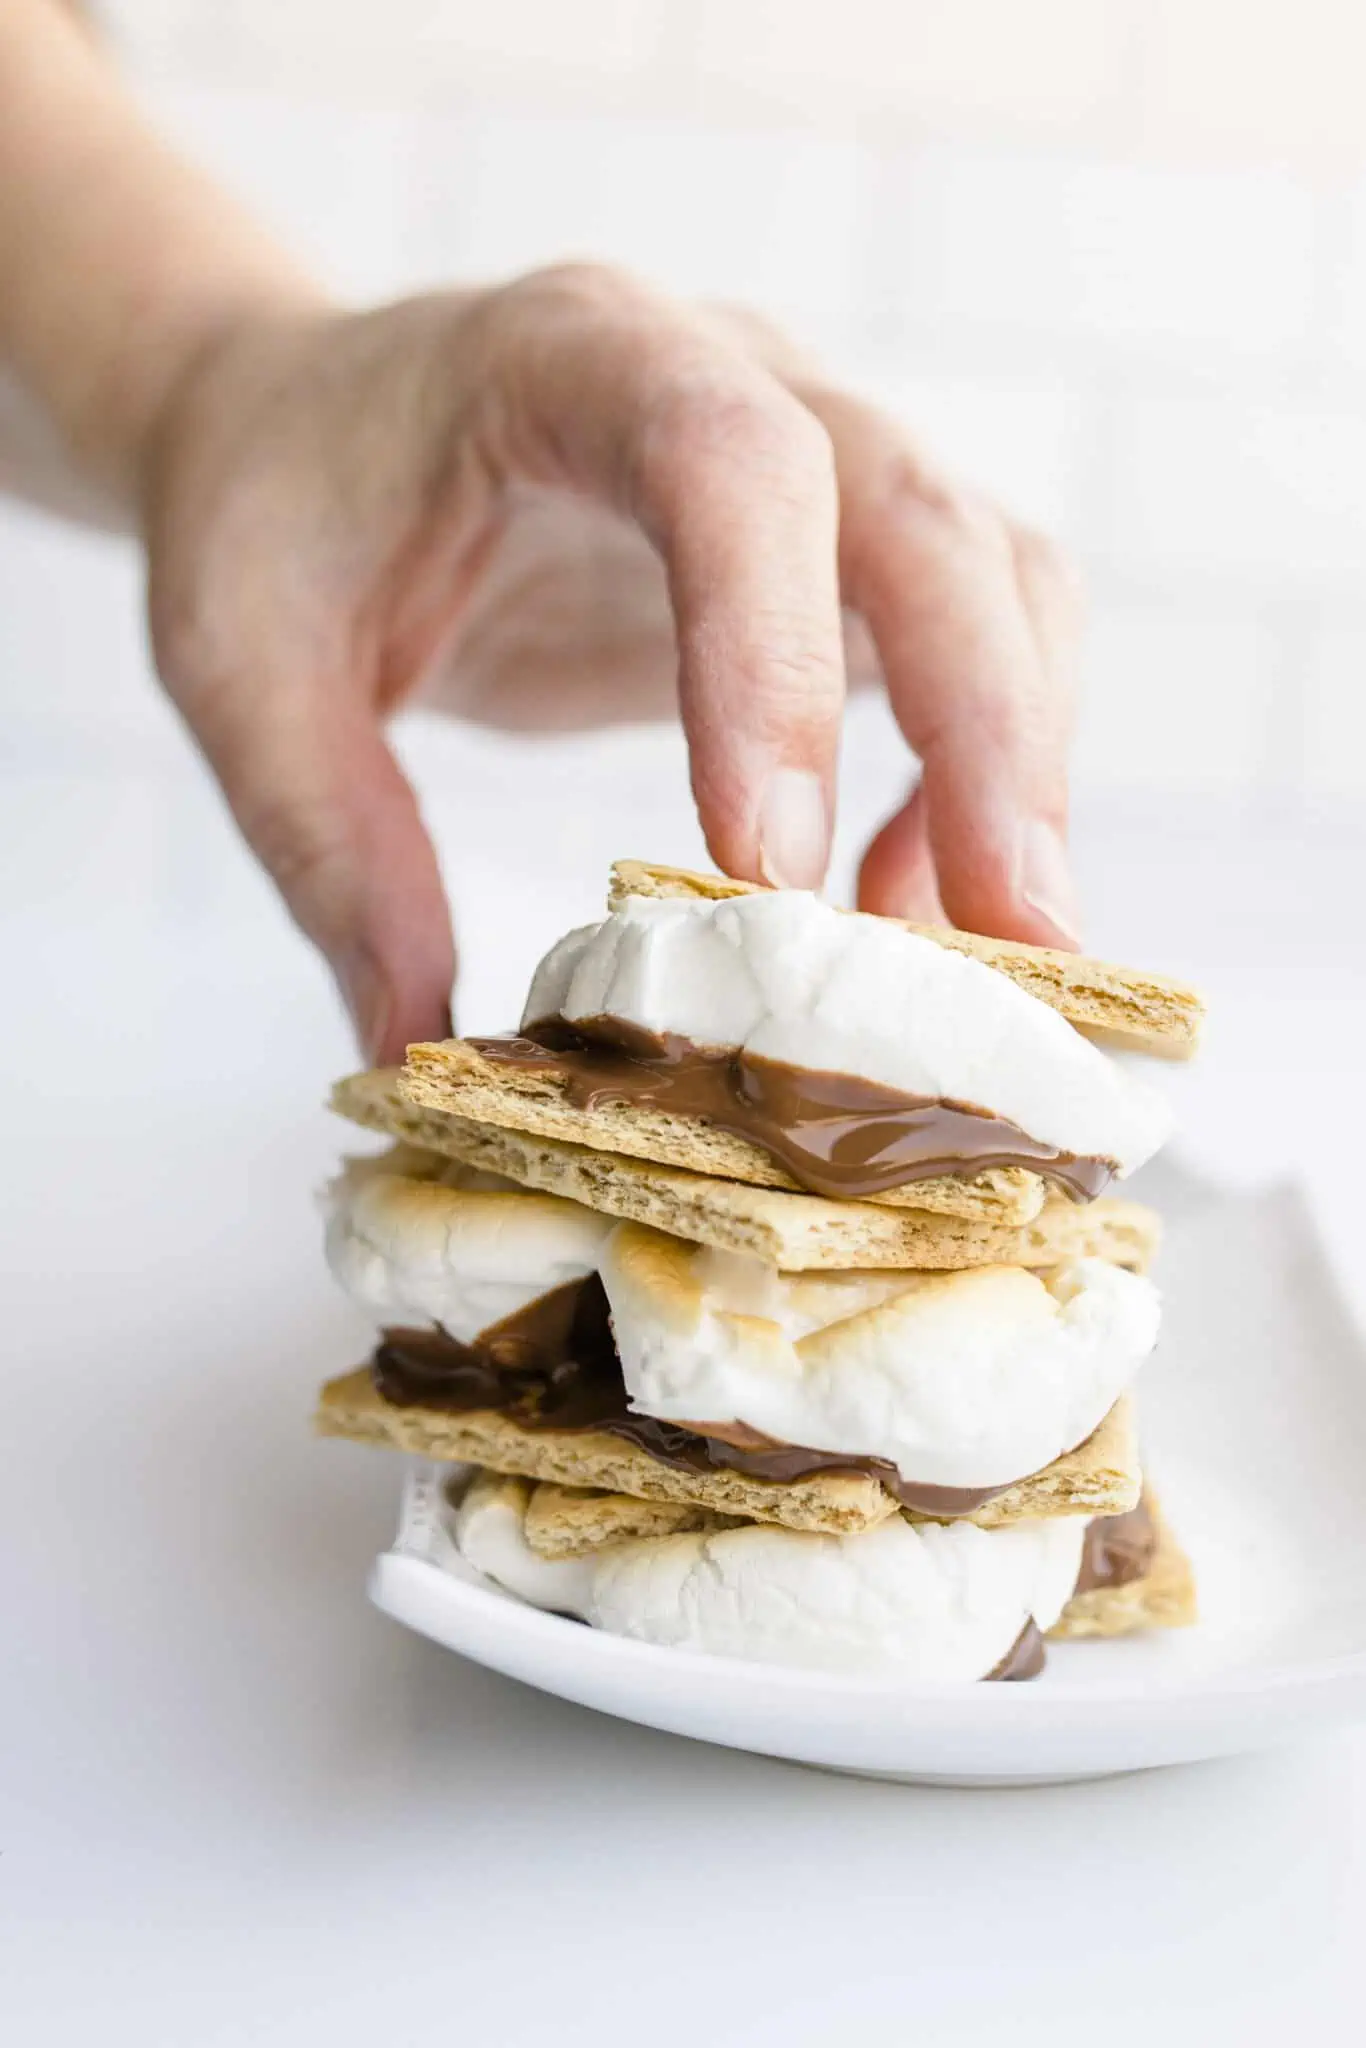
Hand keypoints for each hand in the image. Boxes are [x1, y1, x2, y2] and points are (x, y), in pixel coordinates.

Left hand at [140, 266, 1081, 1061]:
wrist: (315, 419)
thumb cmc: (277, 515)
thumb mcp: (243, 672)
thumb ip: (330, 851)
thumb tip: (419, 1062)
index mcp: (570, 359)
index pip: (727, 463)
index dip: (773, 659)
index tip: (767, 869)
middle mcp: (729, 378)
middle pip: (922, 518)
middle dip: (986, 733)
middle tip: (1015, 937)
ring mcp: (808, 455)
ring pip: (992, 574)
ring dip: (1017, 762)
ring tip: (993, 950)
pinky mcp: (832, 551)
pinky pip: (964, 640)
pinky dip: (967, 778)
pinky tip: (899, 901)